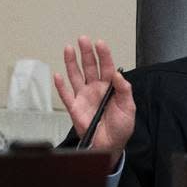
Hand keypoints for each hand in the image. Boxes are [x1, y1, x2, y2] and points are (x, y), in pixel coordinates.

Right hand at [53, 36, 134, 160]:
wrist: (110, 146)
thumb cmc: (121, 127)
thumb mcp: (129, 108)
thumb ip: (124, 90)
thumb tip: (117, 74)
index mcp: (110, 87)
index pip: (106, 66)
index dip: (103, 54)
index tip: (100, 43)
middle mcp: (95, 88)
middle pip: (89, 66)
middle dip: (86, 52)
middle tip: (83, 39)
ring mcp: (84, 97)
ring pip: (76, 76)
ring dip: (71, 62)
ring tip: (69, 49)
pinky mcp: (75, 108)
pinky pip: (66, 95)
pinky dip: (61, 86)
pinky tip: (58, 75)